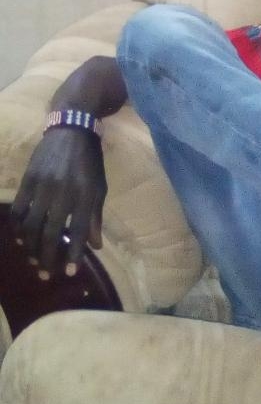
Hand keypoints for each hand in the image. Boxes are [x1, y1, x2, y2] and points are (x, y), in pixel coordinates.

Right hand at [11, 129, 107, 278]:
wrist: (70, 128)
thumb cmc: (89, 161)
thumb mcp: (99, 187)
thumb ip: (95, 217)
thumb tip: (96, 246)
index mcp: (84, 195)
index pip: (79, 231)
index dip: (74, 253)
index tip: (70, 272)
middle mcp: (62, 193)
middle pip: (52, 233)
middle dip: (48, 257)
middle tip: (46, 274)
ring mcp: (42, 186)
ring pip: (32, 225)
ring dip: (31, 247)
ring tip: (34, 260)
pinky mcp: (28, 179)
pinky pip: (19, 208)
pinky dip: (19, 226)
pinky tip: (20, 238)